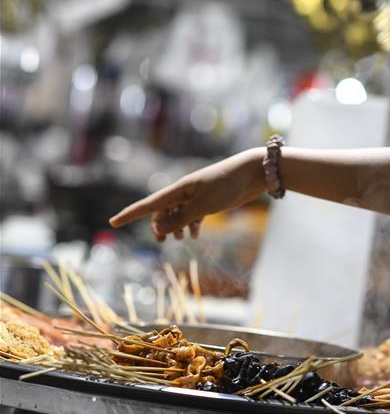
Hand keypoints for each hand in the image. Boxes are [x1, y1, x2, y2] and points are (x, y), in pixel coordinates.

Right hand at [109, 148, 265, 240]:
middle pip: (162, 211)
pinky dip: (190, 224)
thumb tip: (158, 229)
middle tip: (163, 241)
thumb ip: (180, 219)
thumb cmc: (227, 185)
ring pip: (177, 214)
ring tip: (181, 239)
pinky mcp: (209, 200)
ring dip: (175, 227)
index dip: (130, 215)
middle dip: (159, 226)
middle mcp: (184, 191)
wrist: (253, 172)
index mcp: (178, 189)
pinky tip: (194, 235)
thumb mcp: (203, 206)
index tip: (112, 223)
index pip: (148, 205)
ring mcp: (197, 195)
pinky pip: (192, 214)